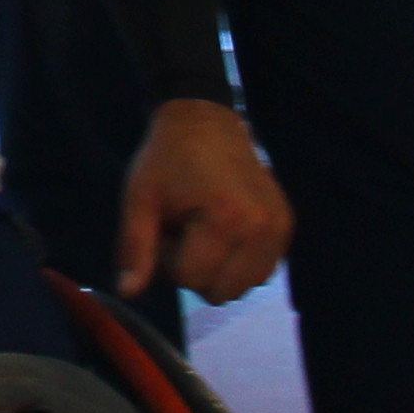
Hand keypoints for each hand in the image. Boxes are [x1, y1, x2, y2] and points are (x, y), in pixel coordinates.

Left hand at [116, 98, 289, 303]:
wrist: (204, 120)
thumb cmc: (166, 159)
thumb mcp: (139, 200)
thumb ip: (134, 248)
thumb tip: (126, 292)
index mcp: (225, 219)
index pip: (190, 279)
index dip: (167, 259)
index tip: (165, 224)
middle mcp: (261, 227)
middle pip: (219, 291)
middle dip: (195, 269)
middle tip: (185, 228)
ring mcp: (279, 227)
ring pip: (243, 287)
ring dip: (218, 268)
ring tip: (205, 228)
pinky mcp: (287, 224)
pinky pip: (262, 271)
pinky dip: (240, 262)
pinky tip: (226, 231)